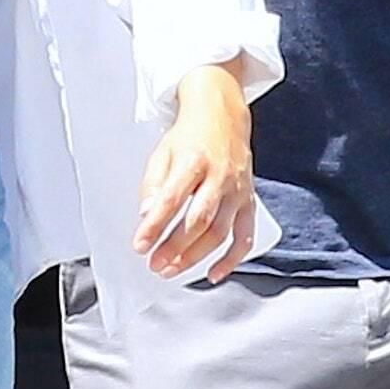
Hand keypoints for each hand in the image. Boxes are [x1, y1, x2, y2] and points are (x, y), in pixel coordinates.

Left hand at [134, 61, 255, 282]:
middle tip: (154, 264)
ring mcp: (237, 190)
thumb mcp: (163, 151)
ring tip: (172, 269)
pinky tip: (214, 273)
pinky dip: (232, 259)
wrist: (222, 115)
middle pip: (198, 219)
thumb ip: (153, 184)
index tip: (140, 244)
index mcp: (193, 160)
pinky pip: (245, 235)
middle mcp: (219, 175)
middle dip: (175, 247)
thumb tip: (146, 215)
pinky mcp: (249, 200)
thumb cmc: (189, 136)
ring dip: (195, 256)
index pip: (172, 198)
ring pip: (219, 232)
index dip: (155, 225)